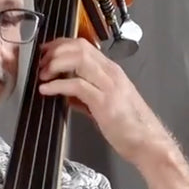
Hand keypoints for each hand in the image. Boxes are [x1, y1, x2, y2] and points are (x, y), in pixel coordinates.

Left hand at [37, 39, 173, 164]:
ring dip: (54, 64)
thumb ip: (85, 98)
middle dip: (55, 52)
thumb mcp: (104, 107)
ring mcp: (108, 85)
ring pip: (78, 60)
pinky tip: (46, 90)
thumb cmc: (129, 128)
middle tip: (40, 64)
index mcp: (111, 71)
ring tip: (42, 75)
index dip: (61, 45)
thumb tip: (66, 95)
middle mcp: (111, 73)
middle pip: (79, 47)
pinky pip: (76, 85)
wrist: (148, 143)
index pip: (83, 45)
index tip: (45, 52)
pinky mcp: (104, 102)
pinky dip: (57, 85)